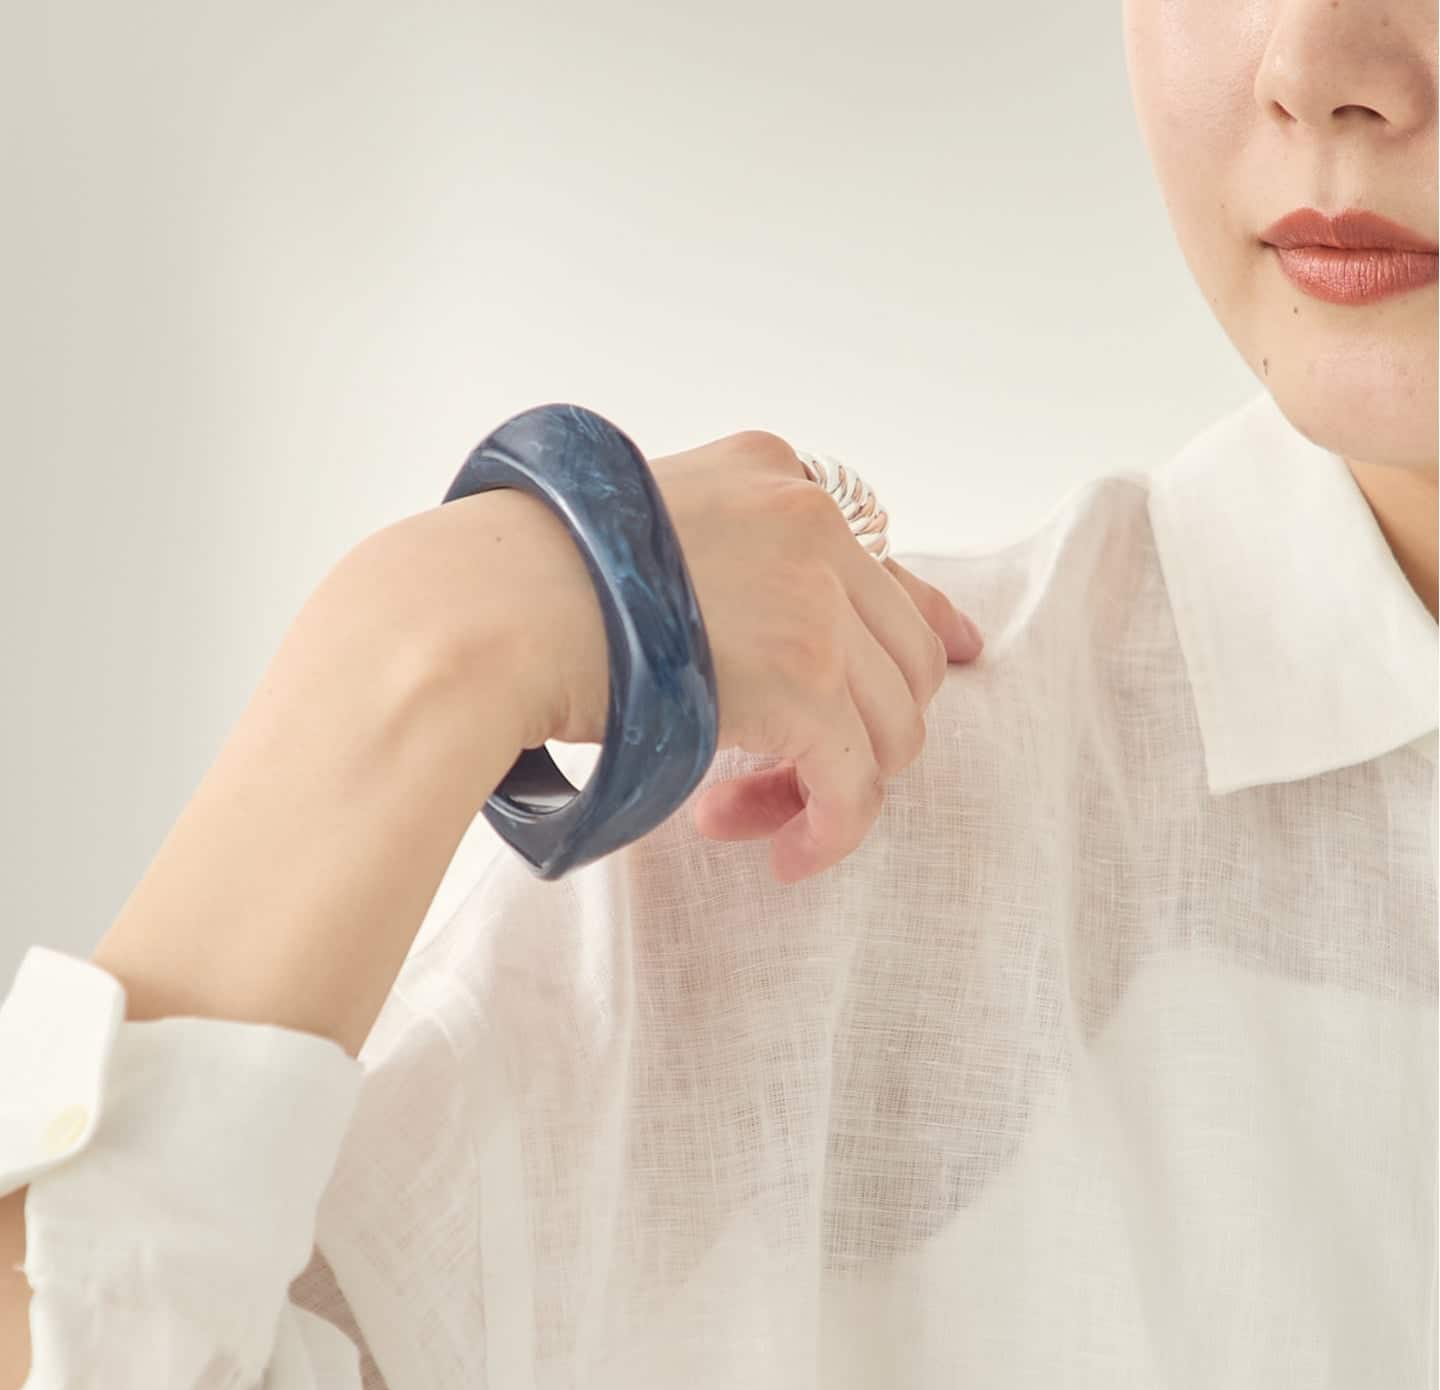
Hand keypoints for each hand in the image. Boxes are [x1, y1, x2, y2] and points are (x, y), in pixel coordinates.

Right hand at [528, 428, 983, 883]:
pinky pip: (856, 784)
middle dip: (855, 733)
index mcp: (772, 476)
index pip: (883, 559)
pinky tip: (783, 854)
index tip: (956, 654)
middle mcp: (811, 525)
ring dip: (829, 787)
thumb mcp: (637, 541)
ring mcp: (816, 600)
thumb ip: (710, 569)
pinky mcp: (805, 681)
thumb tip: (745, 651)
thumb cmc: (519, 588)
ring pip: (891, 726)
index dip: (925, 622)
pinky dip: (831, 830)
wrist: (485, 611)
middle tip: (776, 780)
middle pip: (902, 656)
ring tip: (741, 816)